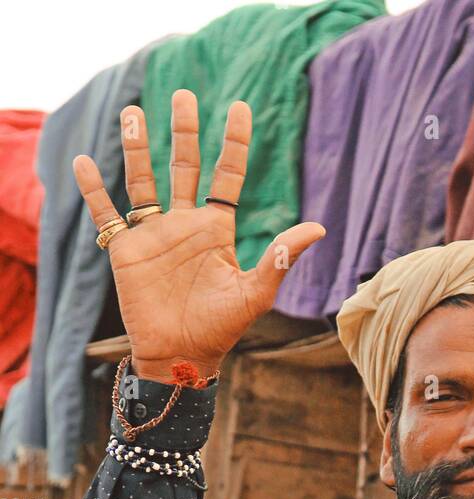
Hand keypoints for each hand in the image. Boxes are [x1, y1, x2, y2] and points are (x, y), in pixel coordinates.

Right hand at [73, 89, 325, 383]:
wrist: (181, 358)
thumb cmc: (220, 330)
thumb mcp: (255, 293)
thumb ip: (281, 258)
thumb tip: (319, 228)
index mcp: (216, 230)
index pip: (226, 176)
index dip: (234, 143)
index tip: (239, 107)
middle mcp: (185, 225)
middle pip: (184, 167)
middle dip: (184, 131)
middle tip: (183, 94)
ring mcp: (154, 235)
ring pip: (143, 181)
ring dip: (138, 148)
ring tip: (134, 113)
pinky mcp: (126, 252)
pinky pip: (106, 214)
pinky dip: (93, 190)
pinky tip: (83, 162)